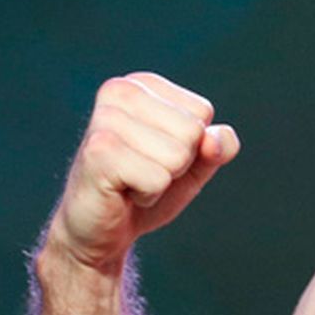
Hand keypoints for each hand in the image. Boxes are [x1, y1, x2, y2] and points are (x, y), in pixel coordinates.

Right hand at [47, 72, 239, 270]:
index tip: (154, 156)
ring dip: (160, 182)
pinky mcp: (98, 152)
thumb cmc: (141, 189)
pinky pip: (157, 179)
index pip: (201, 112)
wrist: (97, 230)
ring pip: (177, 156)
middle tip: (141, 172)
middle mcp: (119, 91)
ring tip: (130, 181)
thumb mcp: (191, 166)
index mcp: (140, 84)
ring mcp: (105, 120)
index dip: (190, 146)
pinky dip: (148, 196)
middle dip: (176, 165)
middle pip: (192, 132)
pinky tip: (122, 192)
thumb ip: (216, 147)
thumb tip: (215, 139)